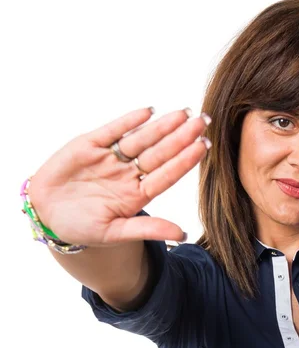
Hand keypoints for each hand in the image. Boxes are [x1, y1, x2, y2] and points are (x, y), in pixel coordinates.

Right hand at [28, 107, 211, 245]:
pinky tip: (148, 112)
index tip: (204, 146)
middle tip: (202, 121)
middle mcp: (130, 172)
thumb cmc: (81, 227)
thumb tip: (182, 236)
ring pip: (142, 139)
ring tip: (183, 113)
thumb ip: (147, 229)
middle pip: (160, 152)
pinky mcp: (91, 144)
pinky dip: (129, 121)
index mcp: (138, 193)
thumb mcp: (114, 232)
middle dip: (181, 137)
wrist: (44, 214)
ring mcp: (112, 157)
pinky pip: (113, 130)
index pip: (167, 174)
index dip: (185, 160)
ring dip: (162, 126)